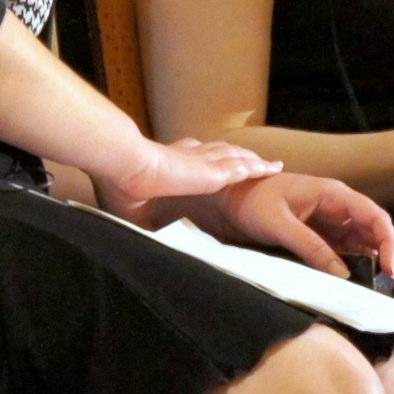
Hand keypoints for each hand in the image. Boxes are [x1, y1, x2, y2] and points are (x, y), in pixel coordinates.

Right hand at [93, 136, 279, 219]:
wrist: (126, 167)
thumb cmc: (121, 188)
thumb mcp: (132, 212)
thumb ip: (143, 222)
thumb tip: (142, 240)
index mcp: (166, 163)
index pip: (189, 156)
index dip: (202, 157)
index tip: (210, 162)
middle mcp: (186, 157)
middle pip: (218, 153)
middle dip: (235, 155)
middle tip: (252, 160)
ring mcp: (201, 163)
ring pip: (235, 158)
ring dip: (252, 160)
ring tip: (269, 164)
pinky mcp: (212, 172)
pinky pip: (242, 169)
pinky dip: (257, 168)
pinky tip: (272, 169)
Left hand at [205, 173, 393, 300]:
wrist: (228, 197)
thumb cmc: (251, 201)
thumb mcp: (279, 223)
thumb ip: (310, 246)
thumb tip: (343, 274)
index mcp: (333, 195)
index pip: (374, 217)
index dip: (388, 243)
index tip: (391, 270)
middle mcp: (339, 208)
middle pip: (377, 236)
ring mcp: (333, 224)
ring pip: (367, 248)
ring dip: (383, 271)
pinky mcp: (324, 238)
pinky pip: (349, 255)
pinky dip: (362, 271)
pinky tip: (369, 290)